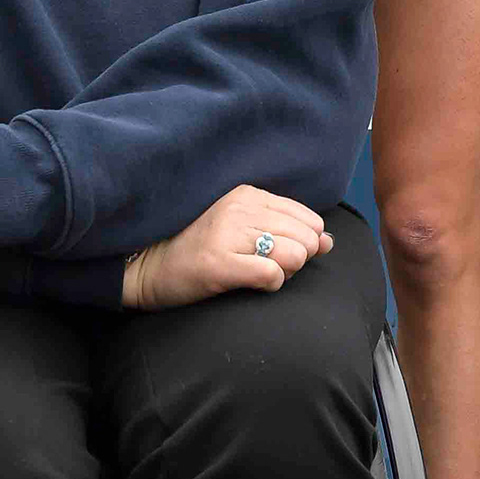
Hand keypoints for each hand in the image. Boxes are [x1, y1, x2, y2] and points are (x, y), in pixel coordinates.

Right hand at [123, 185, 330, 308]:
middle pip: (305, 238)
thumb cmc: (200, 250)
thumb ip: (288, 231)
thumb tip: (329, 242)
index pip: (308, 218)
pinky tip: (251, 283)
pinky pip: (272, 274)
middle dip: (296, 260)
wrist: (150, 268)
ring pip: (294, 254)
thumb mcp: (244, 230)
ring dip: (285, 272)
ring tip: (257, 274)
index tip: (277, 253)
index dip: (303, 243)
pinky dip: (271, 284)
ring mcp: (228, 233)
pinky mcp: (218, 262)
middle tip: (267, 267)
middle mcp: (239, 208)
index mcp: (247, 194)